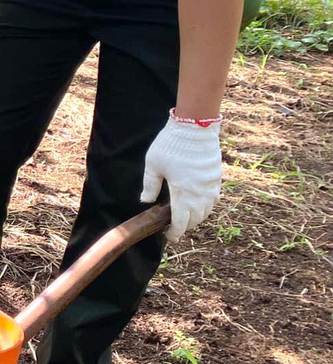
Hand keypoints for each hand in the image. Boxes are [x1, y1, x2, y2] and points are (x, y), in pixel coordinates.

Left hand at [140, 114, 222, 241]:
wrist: (195, 127)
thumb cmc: (172, 145)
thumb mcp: (153, 165)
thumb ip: (150, 185)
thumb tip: (145, 202)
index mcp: (183, 193)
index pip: (181, 222)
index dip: (175, 232)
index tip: (168, 236)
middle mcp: (200, 193)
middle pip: (195, 219)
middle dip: (185, 226)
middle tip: (174, 227)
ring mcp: (211, 186)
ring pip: (207, 211)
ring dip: (196, 217)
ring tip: (185, 217)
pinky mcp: (217, 178)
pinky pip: (214, 200)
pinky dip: (206, 206)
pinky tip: (198, 203)